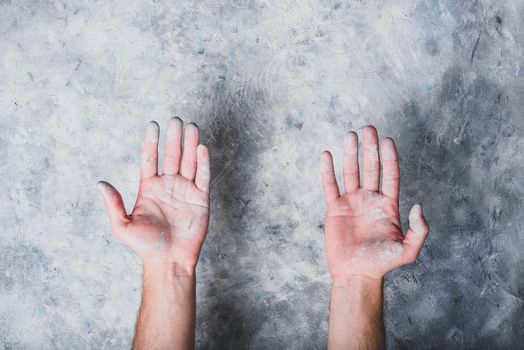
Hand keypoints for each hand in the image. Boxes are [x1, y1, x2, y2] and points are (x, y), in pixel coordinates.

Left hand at [98, 118, 209, 273]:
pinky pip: (202, 177)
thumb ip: (113, 204)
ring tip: (190, 126)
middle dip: (173, 138)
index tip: (153, 124)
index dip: (151, 142)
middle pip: (172, 155)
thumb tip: (100, 184)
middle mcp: (168, 185)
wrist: (168, 261)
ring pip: (188, 161)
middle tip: (175, 120)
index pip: (150, 158)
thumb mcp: (122, 226)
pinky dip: (203, 163)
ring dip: (190, 144)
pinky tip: (201, 149)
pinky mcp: (201, 198)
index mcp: (149, 187)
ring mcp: (185, 190)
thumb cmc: (145, 246)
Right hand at [321, 125, 428, 279]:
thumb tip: (418, 206)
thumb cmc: (382, 264)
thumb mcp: (408, 250)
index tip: (387, 140)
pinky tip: (327, 154)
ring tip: (350, 134)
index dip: (389, 157)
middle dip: (370, 148)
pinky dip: (327, 170)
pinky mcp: (334, 209)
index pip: (390, 174)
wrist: (356, 274)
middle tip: (369, 128)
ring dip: (351, 153)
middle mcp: (370, 199)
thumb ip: (419, 230)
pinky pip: (330, 185)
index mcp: (388, 205)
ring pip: (350, 172)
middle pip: (370, 167)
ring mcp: (351, 202)